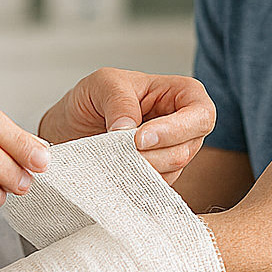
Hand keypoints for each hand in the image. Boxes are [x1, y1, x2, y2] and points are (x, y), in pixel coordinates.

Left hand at [37, 68, 214, 184]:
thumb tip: (128, 130)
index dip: (175, 130)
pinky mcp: (158, 175)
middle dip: (151, 154)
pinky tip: (114, 168)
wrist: (71, 126)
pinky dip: (132, 181)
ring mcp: (173, 152)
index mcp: (181, 93)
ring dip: (138, 168)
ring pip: (171, 171)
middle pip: (187, 148)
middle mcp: (184, 125)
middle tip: (119, 150)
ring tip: (111, 155)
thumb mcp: (103, 83)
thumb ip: (119, 101)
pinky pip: (155, 187)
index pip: (201, 114)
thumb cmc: (94, 98)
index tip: (140, 139)